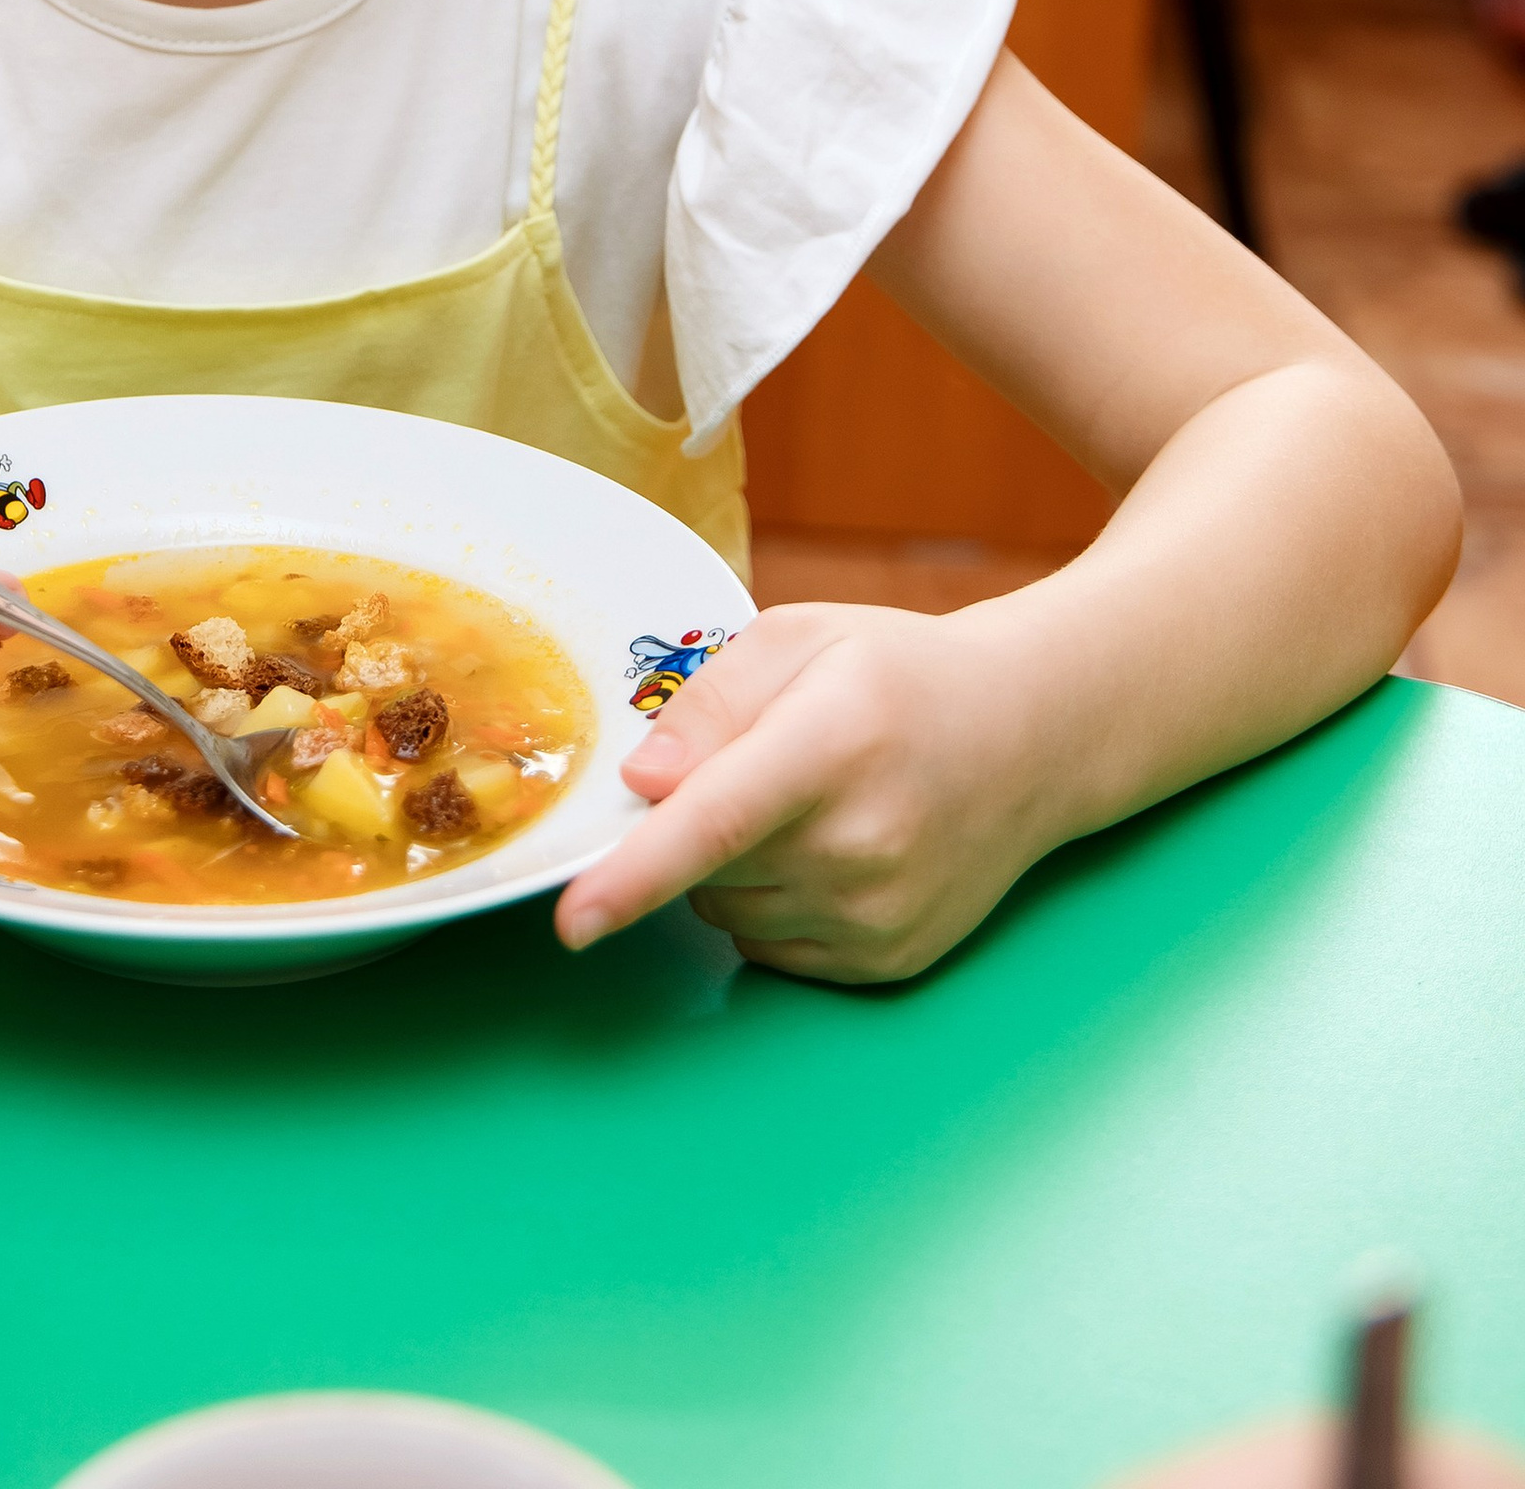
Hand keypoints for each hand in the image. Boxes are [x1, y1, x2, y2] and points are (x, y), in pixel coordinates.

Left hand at [554, 601, 1065, 982]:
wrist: (1027, 736)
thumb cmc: (899, 675)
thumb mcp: (798, 639)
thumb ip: (709, 702)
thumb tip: (641, 781)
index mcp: (832, 745)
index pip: (715, 823)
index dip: (634, 876)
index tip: (572, 921)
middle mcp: (861, 844)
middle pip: (706, 867)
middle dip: (697, 822)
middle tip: (766, 764)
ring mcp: (879, 914)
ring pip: (728, 912)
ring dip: (733, 868)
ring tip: (811, 802)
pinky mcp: (887, 961)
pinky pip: (771, 948)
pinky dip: (772, 904)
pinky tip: (830, 849)